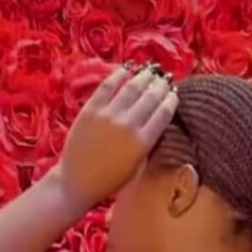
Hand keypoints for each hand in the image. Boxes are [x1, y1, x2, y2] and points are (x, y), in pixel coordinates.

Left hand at [54, 65, 178, 211]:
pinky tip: (126, 70)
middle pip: (150, 98)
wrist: (77, 181)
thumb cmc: (109, 180)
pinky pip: (107, 86)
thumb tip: (155, 121)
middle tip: (165, 79)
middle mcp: (128, 125)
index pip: (163, 115)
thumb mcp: (136, 166)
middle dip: (160, 86)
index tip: (174, 94)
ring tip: (151, 71)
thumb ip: (147, 144)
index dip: (171, 101)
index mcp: (142, 143)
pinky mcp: (91, 109)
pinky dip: (118, 75)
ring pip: (132, 88)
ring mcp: (108, 115)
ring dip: (144, 77)